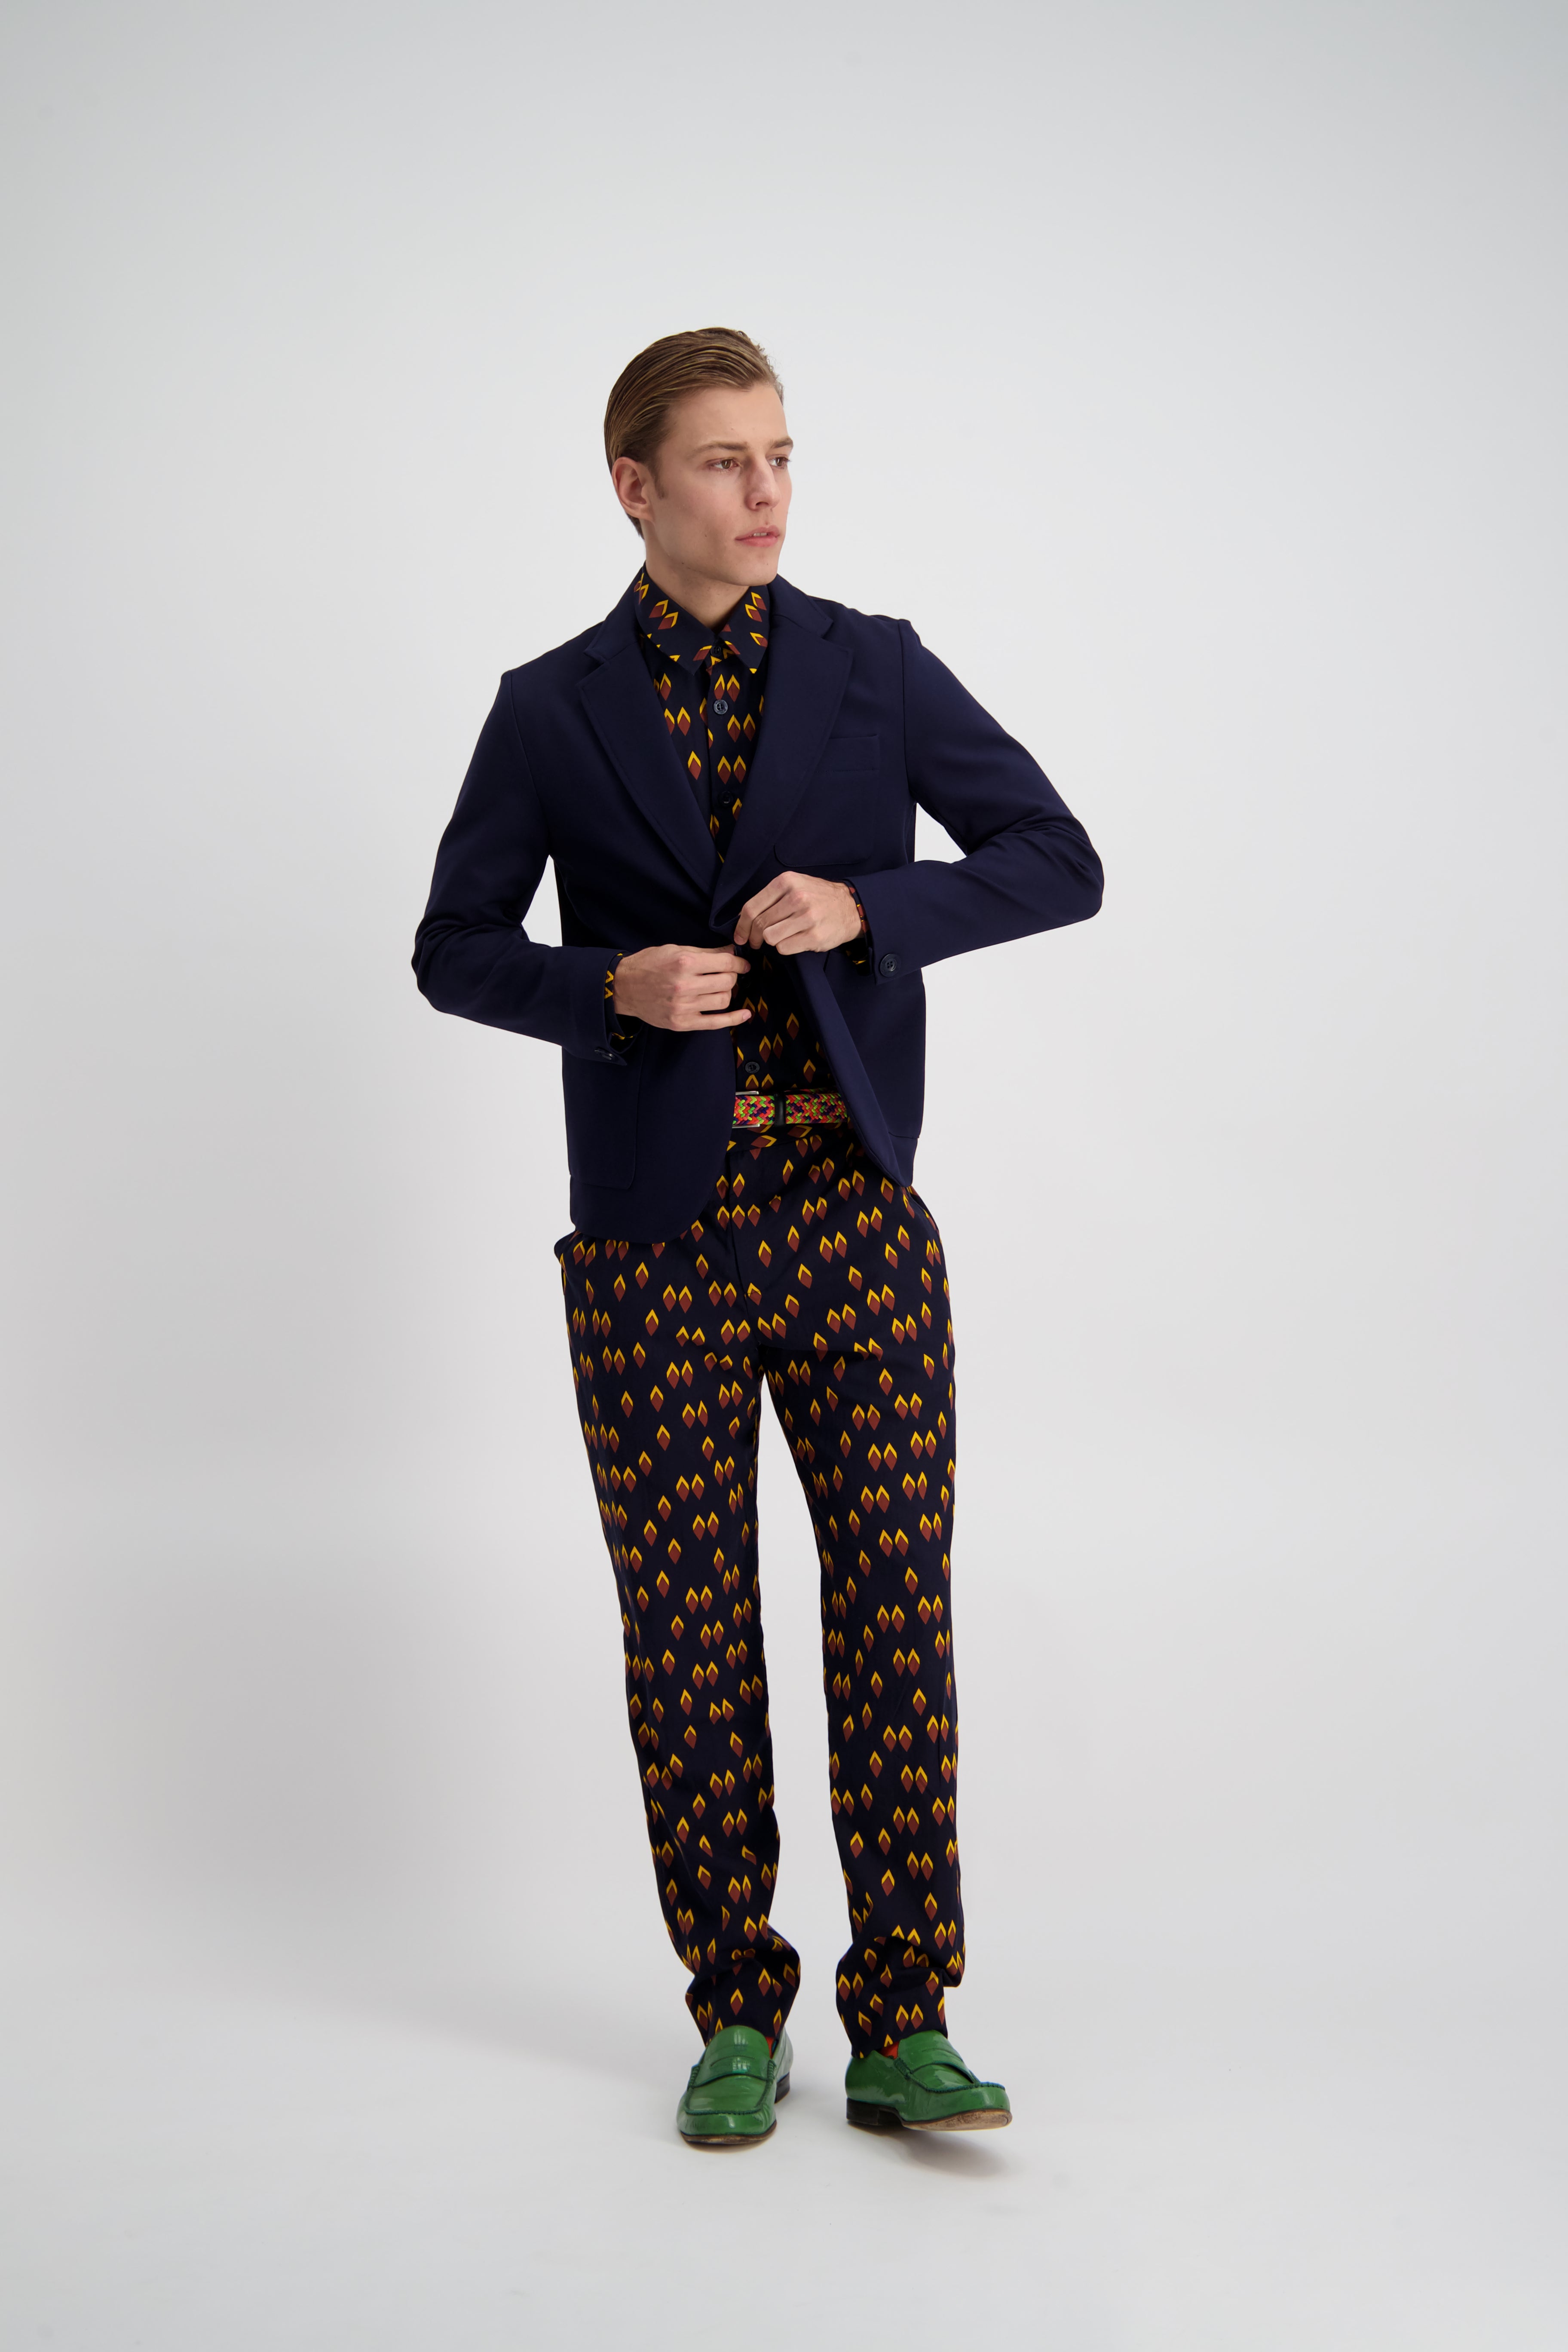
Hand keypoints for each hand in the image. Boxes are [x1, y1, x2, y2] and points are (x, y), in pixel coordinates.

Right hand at [612, 943, 751, 1030]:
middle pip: (727, 982)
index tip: (742, 964)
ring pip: (723, 1000)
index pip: (725, 962)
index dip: (738, 962)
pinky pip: (715, 1023)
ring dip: (727, 992)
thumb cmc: (649, 965)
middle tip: (728, 974)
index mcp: (684, 963)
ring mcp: (683, 1007)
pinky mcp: (682, 1023)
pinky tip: (744, 1014)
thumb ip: (705, 952)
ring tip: (720, 988)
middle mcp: (685, 985)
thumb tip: (731, 951)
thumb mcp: (675, 950)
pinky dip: (733, 1019)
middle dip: (733, 976)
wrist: (624, 987)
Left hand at [733, 871, 863, 954]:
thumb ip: (770, 897)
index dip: (741, 926)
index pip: (751, 908)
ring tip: (780, 937)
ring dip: (771, 941)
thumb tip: (743, 918)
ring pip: (770, 937)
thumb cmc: (818, 897)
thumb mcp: (795, 885)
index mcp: (786, 882)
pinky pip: (784, 948)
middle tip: (756, 942)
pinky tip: (794, 940)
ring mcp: (806, 917)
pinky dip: (785, 947)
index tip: (740, 935)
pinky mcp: (814, 935)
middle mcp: (796, 897)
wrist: (850, 907)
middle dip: (753, 937)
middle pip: (760, 924)